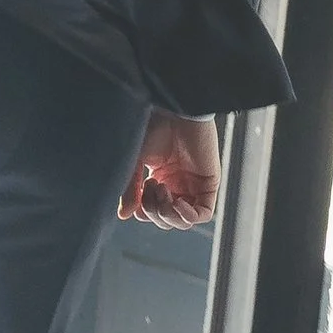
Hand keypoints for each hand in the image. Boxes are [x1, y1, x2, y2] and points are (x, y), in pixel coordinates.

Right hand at [121, 111, 219, 229]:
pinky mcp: (209, 184)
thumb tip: (124, 215)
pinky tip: (177, 204)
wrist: (173, 111)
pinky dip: (188, 216)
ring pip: (184, 221)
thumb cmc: (152, 127)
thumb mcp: (135, 162)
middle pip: (166, 219)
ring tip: (163, 191)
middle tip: (153, 186)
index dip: (144, 211)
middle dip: (155, 212)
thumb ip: (131, 190)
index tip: (141, 189)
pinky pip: (203, 214)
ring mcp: (193, 185)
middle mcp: (177, 184)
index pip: (152, 212)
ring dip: (170, 215)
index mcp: (159, 179)